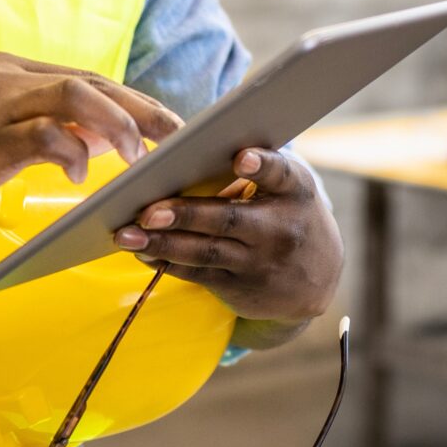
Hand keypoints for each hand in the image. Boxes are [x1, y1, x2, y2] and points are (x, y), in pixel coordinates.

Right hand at [0, 52, 182, 244]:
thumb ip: (37, 133)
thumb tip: (98, 141)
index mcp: (2, 72)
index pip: (85, 77)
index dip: (132, 100)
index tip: (168, 126)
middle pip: (91, 80)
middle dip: (143, 109)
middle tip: (181, 139)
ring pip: (76, 94)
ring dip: (119, 123)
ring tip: (141, 157)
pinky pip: (43, 134)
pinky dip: (72, 152)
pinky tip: (80, 178)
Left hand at [113, 147, 342, 334]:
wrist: (319, 277)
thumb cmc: (290, 213)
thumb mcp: (288, 188)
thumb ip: (255, 171)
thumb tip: (187, 157)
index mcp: (295, 190)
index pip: (281, 173)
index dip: (262, 166)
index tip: (241, 158)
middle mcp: (281, 229)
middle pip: (228, 219)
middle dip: (185, 215)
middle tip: (147, 211)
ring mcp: (262, 263)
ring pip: (206, 251)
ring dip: (163, 244)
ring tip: (127, 236)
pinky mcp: (243, 288)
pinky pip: (200, 275)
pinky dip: (168, 263)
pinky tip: (143, 252)